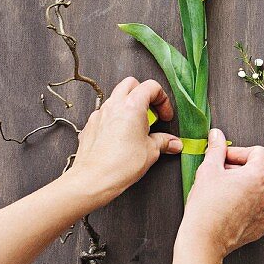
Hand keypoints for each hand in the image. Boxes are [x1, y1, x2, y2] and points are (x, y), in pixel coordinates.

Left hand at [70, 77, 181, 204]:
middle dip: (144, 94)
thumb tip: (173, 143)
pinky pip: (104, 113)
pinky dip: (115, 118)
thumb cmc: (121, 164)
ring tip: (137, 125)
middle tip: (152, 113)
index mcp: (132, 106)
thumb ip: (163, 142)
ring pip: (115, 97)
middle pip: (131, 84)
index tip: (165, 117)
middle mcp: (113, 105)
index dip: (163, 100)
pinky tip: (120, 136)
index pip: (151, 87)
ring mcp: (99, 114)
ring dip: (128, 105)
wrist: (93, 179)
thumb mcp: (151, 151)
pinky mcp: (90, 126)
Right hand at [177, 129, 263, 261]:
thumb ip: (216, 149)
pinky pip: (255, 210)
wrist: (203, 241)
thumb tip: (217, 135)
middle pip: (256, 172)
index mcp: (259, 176)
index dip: (239, 153)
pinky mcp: (260, 227)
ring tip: (221, 195)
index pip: (258, 152)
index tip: (224, 160)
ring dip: (241, 189)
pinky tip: (226, 210)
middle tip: (218, 176)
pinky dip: (243, 207)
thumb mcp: (208, 170)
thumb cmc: (205, 206)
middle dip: (238, 170)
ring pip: (255, 192)